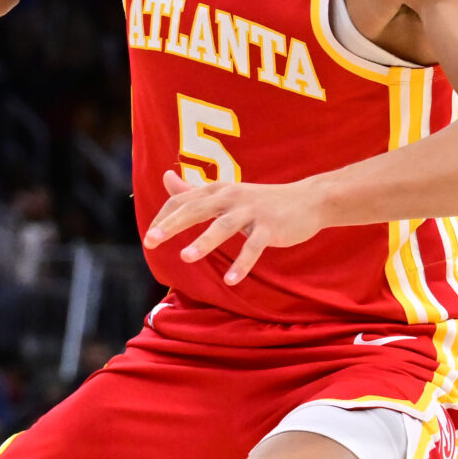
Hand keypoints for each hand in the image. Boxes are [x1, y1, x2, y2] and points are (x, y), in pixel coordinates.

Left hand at [142, 169, 331, 285]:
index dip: (164, 218)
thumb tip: (165, 177)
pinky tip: (230, 280)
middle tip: (150, 241)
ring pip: (224, 226)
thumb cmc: (261, 200)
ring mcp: (252, 211)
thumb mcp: (226, 193)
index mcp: (218, 190)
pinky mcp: (270, 227)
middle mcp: (231, 197)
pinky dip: (242, 263)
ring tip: (185, 257)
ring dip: (204, 242)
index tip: (148, 238)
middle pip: (197, 209)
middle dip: (172, 225)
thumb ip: (194, 191)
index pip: (183, 201)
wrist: (309, 200)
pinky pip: (253, 247)